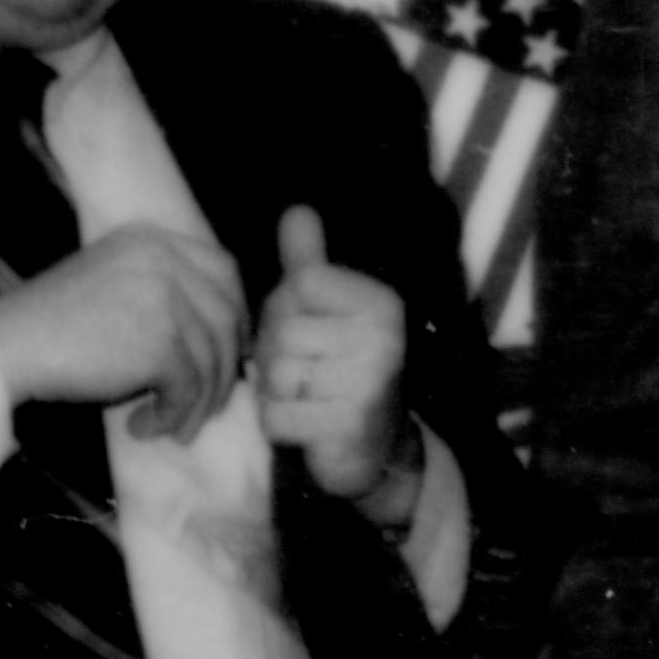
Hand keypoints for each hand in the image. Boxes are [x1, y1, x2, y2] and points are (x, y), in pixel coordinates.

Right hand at [0, 222, 247, 442]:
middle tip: (206, 402)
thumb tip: (221, 336)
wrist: (9, 344)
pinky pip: (189, 389)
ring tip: (170, 427)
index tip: (227, 348)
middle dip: (223, 365)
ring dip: (196, 404)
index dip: (235, 310)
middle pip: (227, 316)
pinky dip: (172, 417)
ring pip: (212, 360)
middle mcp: (166, 260)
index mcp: (154, 240)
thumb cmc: (51, 325)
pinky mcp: (162, 343)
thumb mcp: (112, 284)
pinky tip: (141, 428)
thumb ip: (161, 291)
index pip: (223, 267)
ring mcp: (167, 299)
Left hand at [257, 206, 413, 516]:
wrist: (376, 449)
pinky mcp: (348, 427)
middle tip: (307, 374)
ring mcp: (368, 385)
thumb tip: (296, 209)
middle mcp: (383, 339)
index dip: (285, 311)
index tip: (309, 333)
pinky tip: (307, 427)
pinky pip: (276, 417)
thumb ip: (309, 263)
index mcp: (379, 303)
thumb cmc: (340, 371)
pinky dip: (280, 426)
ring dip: (277, 395)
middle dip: (278, 358)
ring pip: (275, 376)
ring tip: (307, 399)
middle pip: (282, 333)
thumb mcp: (327, 311)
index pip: (299, 284)